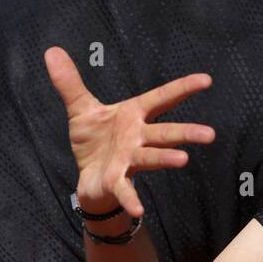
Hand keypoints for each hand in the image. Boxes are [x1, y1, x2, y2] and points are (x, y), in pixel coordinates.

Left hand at [44, 48, 215, 224]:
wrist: (87, 178)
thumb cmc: (94, 142)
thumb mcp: (80, 109)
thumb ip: (70, 82)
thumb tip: (52, 51)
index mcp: (133, 115)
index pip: (162, 99)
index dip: (182, 88)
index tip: (206, 80)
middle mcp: (137, 137)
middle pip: (165, 133)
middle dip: (186, 132)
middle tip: (210, 134)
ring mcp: (129, 160)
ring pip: (152, 157)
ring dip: (166, 158)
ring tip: (183, 159)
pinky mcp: (116, 181)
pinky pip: (125, 190)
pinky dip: (131, 199)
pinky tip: (138, 210)